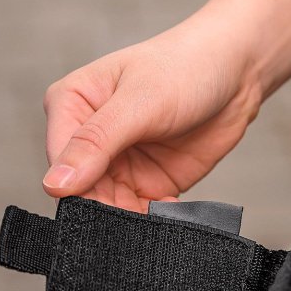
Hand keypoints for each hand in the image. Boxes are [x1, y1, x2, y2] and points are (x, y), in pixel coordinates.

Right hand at [42, 11, 261, 210]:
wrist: (236, 75)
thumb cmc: (184, 68)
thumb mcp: (139, 103)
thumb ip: (96, 143)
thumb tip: (54, 185)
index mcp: (71, 107)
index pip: (60, 162)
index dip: (75, 191)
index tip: (100, 209)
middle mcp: (89, 140)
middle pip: (83, 193)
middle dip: (107, 212)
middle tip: (134, 221)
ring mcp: (118, 164)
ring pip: (111, 209)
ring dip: (132, 222)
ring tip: (156, 221)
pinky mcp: (148, 184)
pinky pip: (141, 214)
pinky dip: (154, 222)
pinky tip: (171, 215)